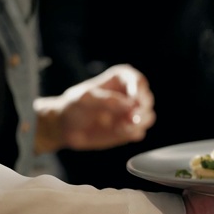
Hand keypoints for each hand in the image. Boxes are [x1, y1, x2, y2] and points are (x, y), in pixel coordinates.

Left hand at [34, 64, 155, 152]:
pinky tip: (117, 132)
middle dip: (141, 110)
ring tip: (121, 127)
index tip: (134, 100)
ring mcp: (131, 114)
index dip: (139, 90)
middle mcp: (130, 96)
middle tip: (131, 118)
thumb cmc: (73, 106)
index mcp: (121, 80)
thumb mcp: (83, 98)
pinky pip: (139, 132)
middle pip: (147, 99)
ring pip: (148, 117)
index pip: (138, 81)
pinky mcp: (129, 130)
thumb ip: (105, 100)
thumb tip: (128, 105)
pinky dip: (131, 133)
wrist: (65, 127)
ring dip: (139, 123)